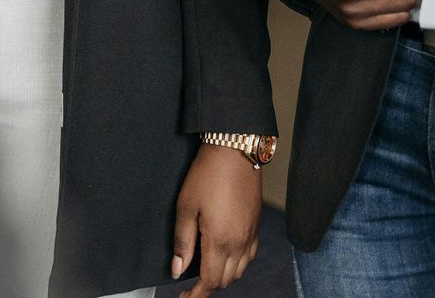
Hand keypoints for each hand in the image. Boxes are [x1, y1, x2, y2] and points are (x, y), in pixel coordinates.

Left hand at [170, 143, 260, 294]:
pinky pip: (249, 257)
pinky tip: (225, 256)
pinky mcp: (256, 227)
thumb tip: (178, 269)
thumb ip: (183, 242)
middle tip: (190, 286)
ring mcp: (251, 236)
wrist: (235, 152)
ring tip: (205, 271)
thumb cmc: (208, 175)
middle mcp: (239, 243)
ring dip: (223, 277)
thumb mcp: (186, 207)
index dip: (196, 295)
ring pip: (239, 271)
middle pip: (225, 280)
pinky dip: (236, 264)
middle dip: (208, 287)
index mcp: (220, 241)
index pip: (210, 282)